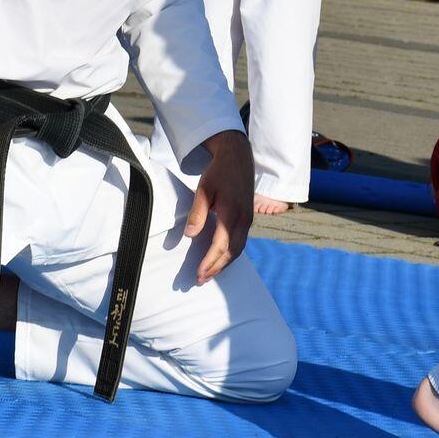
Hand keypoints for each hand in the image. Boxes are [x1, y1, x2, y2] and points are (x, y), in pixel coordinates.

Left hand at [185, 130, 254, 283]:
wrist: (238, 157)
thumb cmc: (218, 172)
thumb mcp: (203, 190)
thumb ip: (197, 213)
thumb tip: (190, 235)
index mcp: (232, 213)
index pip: (220, 245)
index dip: (210, 262)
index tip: (198, 274)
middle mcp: (243, 219)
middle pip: (232, 252)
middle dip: (216, 268)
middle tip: (201, 280)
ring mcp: (248, 218)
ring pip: (238, 248)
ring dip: (224, 263)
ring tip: (209, 273)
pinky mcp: (248, 217)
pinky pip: (241, 241)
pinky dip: (230, 254)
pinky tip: (221, 258)